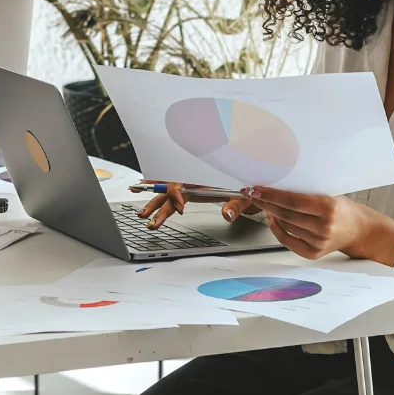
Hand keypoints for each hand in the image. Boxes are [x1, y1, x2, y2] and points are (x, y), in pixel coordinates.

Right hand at [139, 182, 258, 228]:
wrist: (251, 184)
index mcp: (202, 179)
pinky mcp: (190, 190)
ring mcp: (190, 185)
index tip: (179, 209)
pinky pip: (170, 191)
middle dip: (155, 202)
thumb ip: (234, 206)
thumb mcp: (244, 197)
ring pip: (166, 192)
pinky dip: (156, 191)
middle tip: (145, 215)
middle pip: (168, 190)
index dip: (175, 195)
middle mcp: (193, 181)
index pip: (180, 185)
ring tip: (142, 213)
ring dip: (152, 201)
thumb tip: (226, 214)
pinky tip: (142, 190)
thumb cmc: (247, 188)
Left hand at [235, 187, 393, 263]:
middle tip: (252, 193)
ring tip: (266, 204)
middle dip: (265, 203)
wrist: (358, 230)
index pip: (292, 201)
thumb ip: (306, 192)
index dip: (271, 195)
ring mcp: (318, 242)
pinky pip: (287, 240)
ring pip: (285, 226)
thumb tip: (276, 185)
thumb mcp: (328, 194)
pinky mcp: (313, 253)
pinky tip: (274, 219)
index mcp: (328, 208)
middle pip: (285, 214)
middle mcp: (323, 227)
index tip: (255, 189)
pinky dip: (277, 229)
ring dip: (271, 214)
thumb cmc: (342, 209)